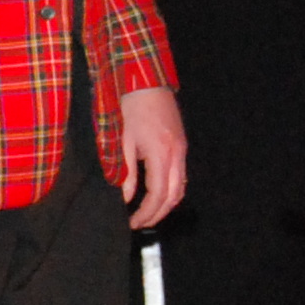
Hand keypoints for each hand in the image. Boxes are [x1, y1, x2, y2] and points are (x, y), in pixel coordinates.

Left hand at [117, 85, 188, 229]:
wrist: (146, 81)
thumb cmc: (131, 107)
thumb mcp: (123, 141)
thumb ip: (126, 172)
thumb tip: (125, 198)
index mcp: (161, 153)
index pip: (158, 194)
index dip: (146, 213)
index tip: (133, 223)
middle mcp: (177, 153)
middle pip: (174, 196)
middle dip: (158, 214)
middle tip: (140, 223)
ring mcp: (182, 149)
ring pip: (180, 187)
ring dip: (166, 204)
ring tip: (148, 213)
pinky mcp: (181, 144)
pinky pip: (180, 175)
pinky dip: (171, 190)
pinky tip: (157, 194)